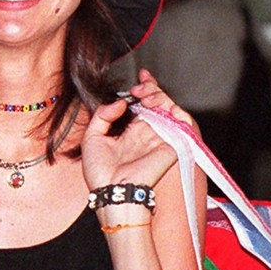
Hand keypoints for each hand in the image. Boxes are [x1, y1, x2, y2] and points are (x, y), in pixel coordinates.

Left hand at [80, 69, 186, 190]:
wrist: (112, 191)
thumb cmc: (100, 172)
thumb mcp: (91, 138)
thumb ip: (102, 115)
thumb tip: (120, 102)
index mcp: (128, 133)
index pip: (139, 107)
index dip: (140, 91)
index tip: (139, 78)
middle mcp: (145, 134)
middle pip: (155, 105)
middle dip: (150, 90)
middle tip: (140, 86)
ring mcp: (158, 139)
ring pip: (167, 110)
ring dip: (159, 97)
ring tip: (146, 94)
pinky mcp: (170, 146)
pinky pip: (180, 124)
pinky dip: (175, 112)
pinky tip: (161, 105)